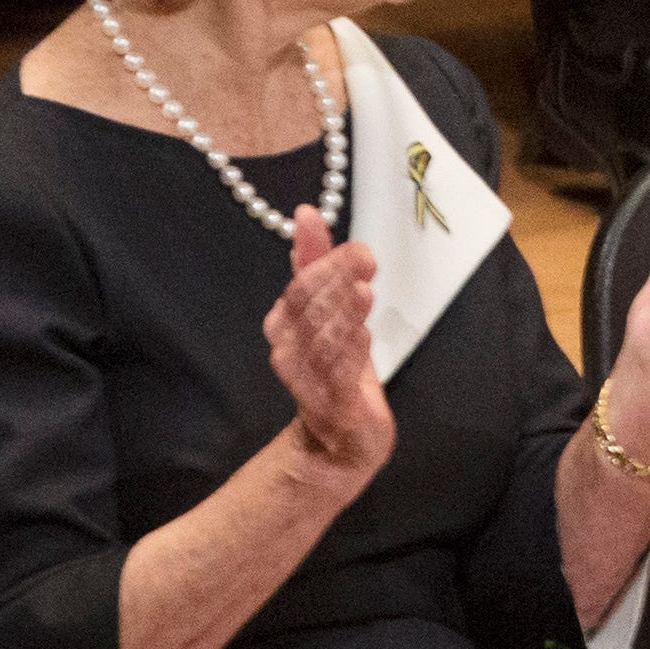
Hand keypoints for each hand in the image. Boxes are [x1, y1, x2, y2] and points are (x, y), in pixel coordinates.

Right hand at [263, 205, 392, 479]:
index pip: (300, 287)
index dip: (327, 265)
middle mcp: (287, 350)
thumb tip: (306, 212)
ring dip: (343, 314)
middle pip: (308, 310)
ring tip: (364, 291)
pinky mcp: (331, 404)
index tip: (360, 250)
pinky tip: (363, 333)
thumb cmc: (338, 364)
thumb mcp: (330, 308)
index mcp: (284, 324)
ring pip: (321, 341)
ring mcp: (306, 379)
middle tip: (365, 261)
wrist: (342, 437)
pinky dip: (348, 353)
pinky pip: (336, 376)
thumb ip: (316, 261)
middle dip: (337, 282)